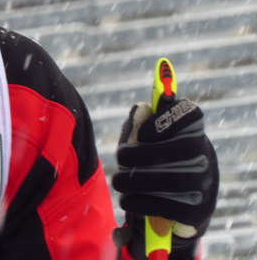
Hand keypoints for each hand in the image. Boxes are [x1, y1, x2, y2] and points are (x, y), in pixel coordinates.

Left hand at [112, 100, 218, 258]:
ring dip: (139, 181)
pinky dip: (143, 203)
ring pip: (176, 180)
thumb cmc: (154, 154)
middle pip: (182, 149)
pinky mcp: (197, 211)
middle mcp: (204, 154)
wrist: (180, 196)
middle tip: (120, 158)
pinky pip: (171, 207)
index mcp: (191, 128)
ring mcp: (204, 184)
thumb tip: (141, 110)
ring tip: (118, 181)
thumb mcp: (146, 134)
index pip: (189, 113)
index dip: (165, 120)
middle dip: (144, 154)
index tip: (141, 133)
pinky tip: (127, 200)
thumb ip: (141, 121)